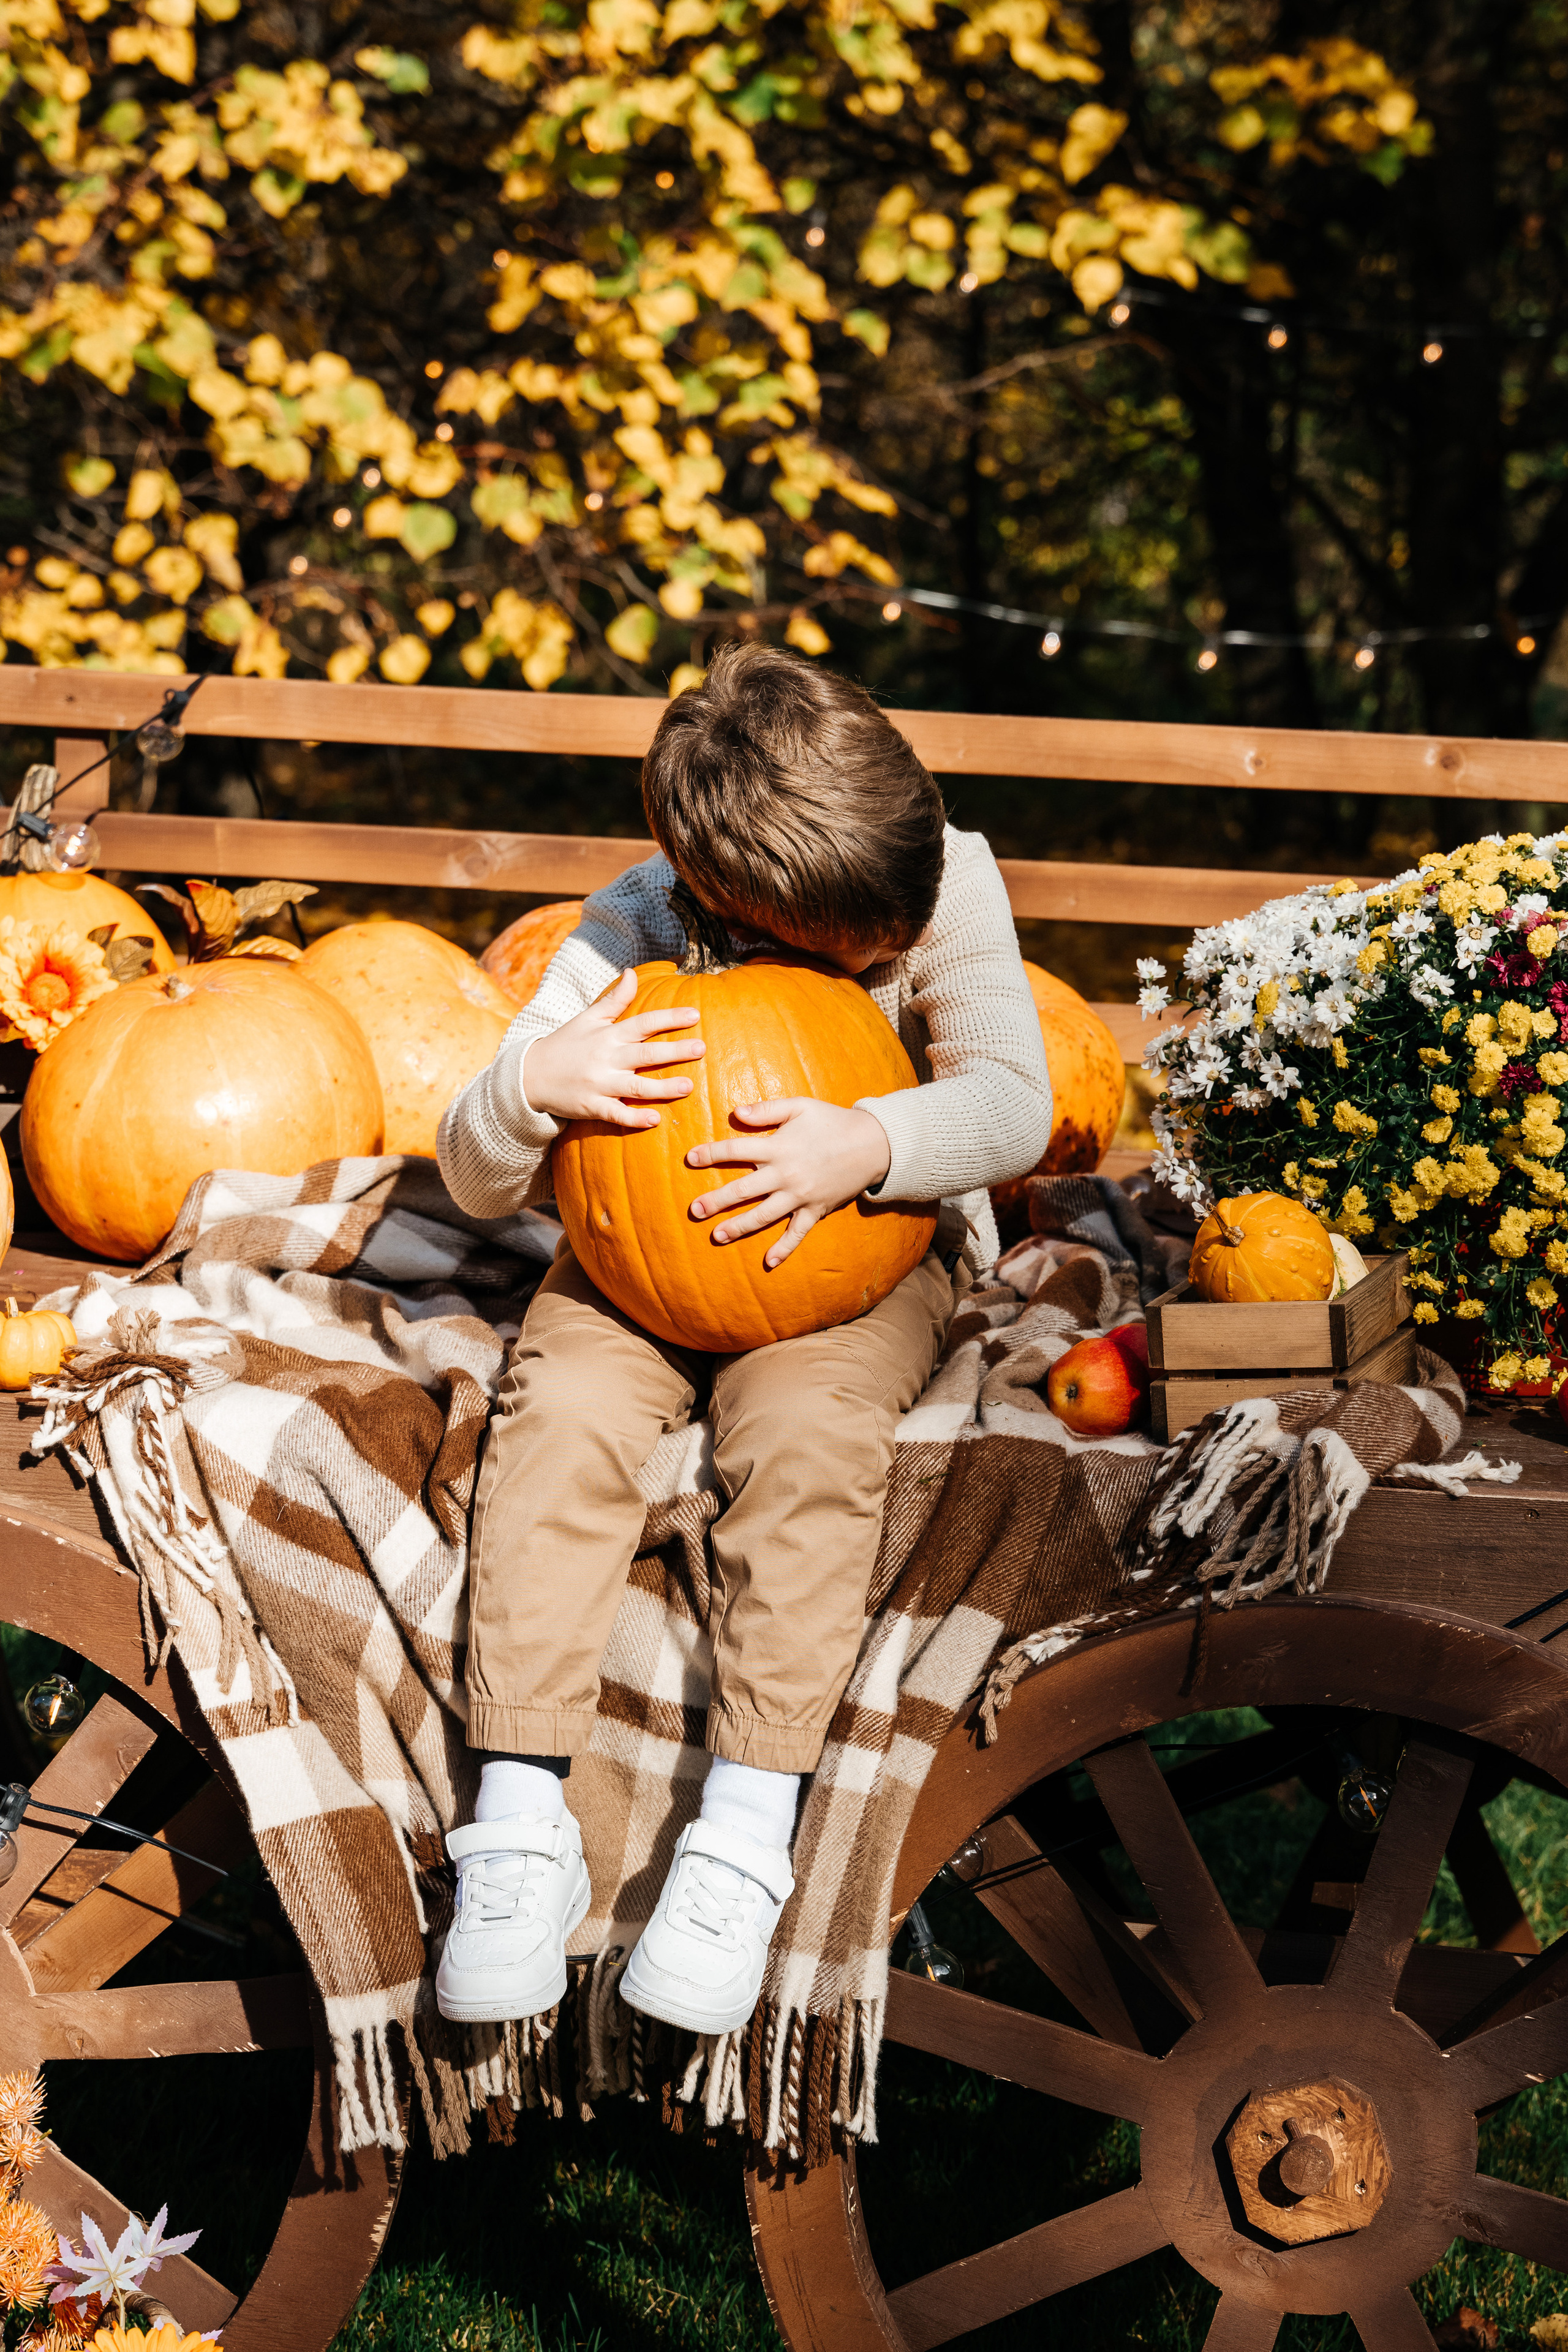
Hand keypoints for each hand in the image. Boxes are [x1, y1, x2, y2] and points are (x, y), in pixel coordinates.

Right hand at [523, 968, 702, 1129]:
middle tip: (702, 1048)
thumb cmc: (565, 1044)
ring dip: (662, 1088)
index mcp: (608, 1035)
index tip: (695, 1015)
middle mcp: (606, 1059)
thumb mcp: (588, 1018)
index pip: (643, 1022)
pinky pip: (616, 1114)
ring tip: (689, 1086)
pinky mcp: (592, 1107)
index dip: (669, 1018)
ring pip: (635, 1087)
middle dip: (675, 1051)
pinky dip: (634, 1118)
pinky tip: (654, 1120)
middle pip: (645, 1054)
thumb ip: (615, 999)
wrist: (530, 1075)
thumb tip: (633, 972)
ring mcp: (599, 1085)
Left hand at [687, 1099, 892, 1267]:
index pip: (736, 1150)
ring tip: (716, 1236)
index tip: (690, 1158)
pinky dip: (784, 1249)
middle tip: (694, 1210)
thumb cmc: (832, 1121)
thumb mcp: (800, 1105)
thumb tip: (735, 1112)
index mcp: (778, 1147)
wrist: (874, 1144)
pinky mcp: (815, 1210)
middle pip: (743, 1189)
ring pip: (763, 1215)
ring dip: (738, 1227)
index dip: (711, 1154)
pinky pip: (797, 1233)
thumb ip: (767, 1109)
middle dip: (716, 1201)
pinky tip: (768, 1262)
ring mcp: (800, 1196)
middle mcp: (785, 1174)